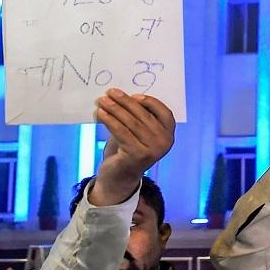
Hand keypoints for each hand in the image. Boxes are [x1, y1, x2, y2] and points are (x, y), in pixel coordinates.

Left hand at [89, 88, 175, 205]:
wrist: (120, 176)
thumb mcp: (137, 132)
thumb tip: (124, 95)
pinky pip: (122, 132)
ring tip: (102, 101)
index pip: (165, 113)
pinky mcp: (137, 155)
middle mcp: (165, 142)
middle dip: (125, 102)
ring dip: (115, 109)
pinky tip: (100, 114)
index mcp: (169, 135)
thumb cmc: (128, 149)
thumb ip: (138, 117)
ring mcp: (153, 150)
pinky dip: (109, 120)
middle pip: (144, 116)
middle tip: (110, 93)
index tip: (133, 95)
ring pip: (131, 122)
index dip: (150, 102)